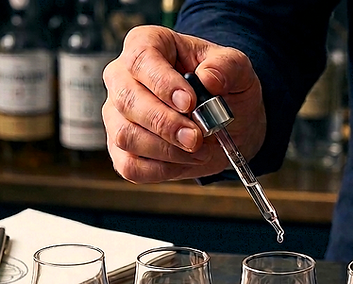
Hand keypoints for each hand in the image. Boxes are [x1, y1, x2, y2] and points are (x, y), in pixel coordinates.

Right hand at [102, 26, 266, 183]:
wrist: (224, 120)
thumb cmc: (223, 86)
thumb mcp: (236, 68)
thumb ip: (227, 66)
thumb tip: (209, 79)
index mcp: (146, 45)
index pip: (141, 60)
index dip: (163, 84)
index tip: (190, 103)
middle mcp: (122, 77)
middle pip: (127, 101)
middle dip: (165, 124)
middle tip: (196, 138)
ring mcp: (116, 114)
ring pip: (125, 135)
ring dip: (166, 150)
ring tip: (199, 149)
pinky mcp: (120, 148)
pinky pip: (129, 165)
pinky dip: (161, 169)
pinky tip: (185, 161)